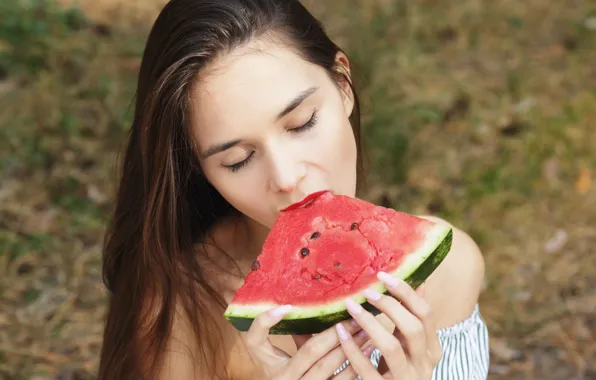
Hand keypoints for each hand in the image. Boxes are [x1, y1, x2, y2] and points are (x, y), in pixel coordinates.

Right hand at [244, 305, 371, 379]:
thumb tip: (315, 305)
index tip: (286, 306)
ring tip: (366, 330)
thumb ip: (297, 337)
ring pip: (329, 366)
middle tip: (353, 315)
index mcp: (269, 364)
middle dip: (334, 331)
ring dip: (350, 346)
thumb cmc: (288, 376)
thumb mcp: (284, 358)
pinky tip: (369, 350)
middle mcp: (283, 379)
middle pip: (310, 350)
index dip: (267, 321)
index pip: (257, 339)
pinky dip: (356, 365)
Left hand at [335, 272, 442, 378]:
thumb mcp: (411, 345)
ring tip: (351, 306)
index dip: (406, 292)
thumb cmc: (400, 370)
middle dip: (389, 305)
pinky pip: (366, 368)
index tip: (384, 276)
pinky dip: (352, 349)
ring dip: (369, 322)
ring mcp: (406, 379)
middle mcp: (423, 365)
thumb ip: (413, 318)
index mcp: (432, 349)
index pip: (426, 314)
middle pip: (413, 328)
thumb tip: (419, 282)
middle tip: (367, 291)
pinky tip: (340, 332)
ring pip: (391, 347)